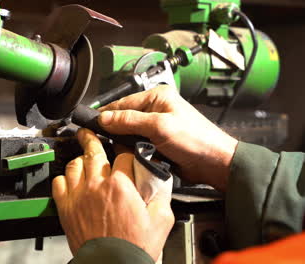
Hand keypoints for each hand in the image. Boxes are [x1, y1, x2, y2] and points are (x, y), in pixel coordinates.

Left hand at [52, 128, 173, 259]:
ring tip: (83, 156)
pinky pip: (58, 182)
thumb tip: (158, 181)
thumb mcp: (162, 219)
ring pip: (74, 164)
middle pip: (93, 151)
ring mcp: (79, 195)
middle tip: (90, 132)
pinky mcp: (65, 207)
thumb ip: (161, 194)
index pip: (123, 154)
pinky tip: (70, 179)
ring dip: (80, 159)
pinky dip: (64, 177)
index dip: (126, 150)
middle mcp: (97, 185)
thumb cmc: (134, 247)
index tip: (125, 150)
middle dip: (93, 138)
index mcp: (121, 185)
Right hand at [99, 85, 237, 191]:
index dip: (107, 114)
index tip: (90, 124)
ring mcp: (156, 126)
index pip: (123, 102)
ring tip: (116, 148)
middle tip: (101, 140)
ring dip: (124, 141)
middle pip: (124, 117)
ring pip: (129, 132)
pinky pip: (137, 144)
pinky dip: (132, 149)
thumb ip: (129, 121)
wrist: (214, 163)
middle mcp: (156, 109)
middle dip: (115, 129)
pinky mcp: (158, 142)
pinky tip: (128, 154)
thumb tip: (104, 118)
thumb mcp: (159, 127)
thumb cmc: (195, 140)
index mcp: (157, 97)